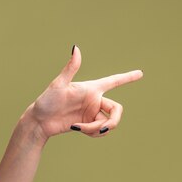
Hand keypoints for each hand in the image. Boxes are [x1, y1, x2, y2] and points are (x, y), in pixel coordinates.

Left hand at [27, 45, 142, 139]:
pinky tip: (77, 129)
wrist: (40, 121)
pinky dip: (92, 133)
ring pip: (108, 124)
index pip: (113, 81)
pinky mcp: (88, 124)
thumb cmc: (47, 100)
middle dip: (112, 122)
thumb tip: (76, 47)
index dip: (127, 77)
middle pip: (117, 111)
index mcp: (91, 88)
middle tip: (102, 129)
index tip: (141, 73)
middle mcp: (94, 100)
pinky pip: (100, 131)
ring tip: (78, 128)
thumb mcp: (59, 84)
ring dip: (96, 129)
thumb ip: (71, 68)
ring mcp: (92, 113)